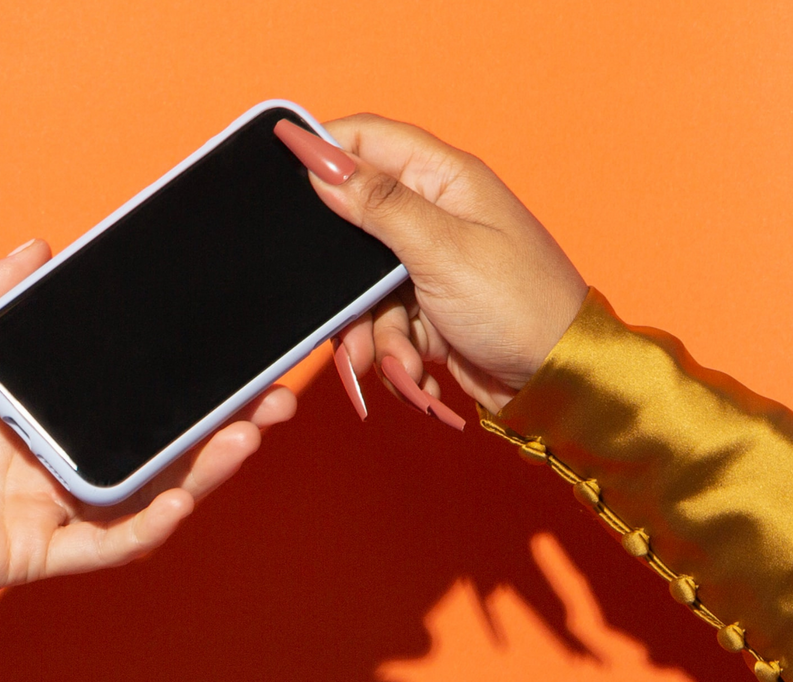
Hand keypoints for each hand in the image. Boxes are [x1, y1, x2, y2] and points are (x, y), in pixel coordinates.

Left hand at [0, 240, 295, 677]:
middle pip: (155, 435)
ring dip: (208, 463)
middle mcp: (55, 452)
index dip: (175, 364)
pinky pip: (113, 542)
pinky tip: (190, 494)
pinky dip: (155, 523)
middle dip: (219, 414)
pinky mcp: (43, 552)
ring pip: (151, 487)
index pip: (122, 381)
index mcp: (33, 403)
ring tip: (253, 429)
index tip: (223, 335)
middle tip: (272, 389)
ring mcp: (54, 504)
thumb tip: (40, 248)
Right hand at [301, 114, 587, 413]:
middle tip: (345, 312)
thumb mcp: (442, 250)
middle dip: (345, 281)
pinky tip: (414, 370)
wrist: (557, 383)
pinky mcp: (424, 305)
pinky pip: (379, 321)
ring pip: (360, 286)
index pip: (367, 140)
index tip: (282, 182)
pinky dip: (390, 351)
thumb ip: (378, 204)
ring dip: (371, 330)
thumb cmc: (521, 308)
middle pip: (352, 224)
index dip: (321, 152)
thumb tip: (320, 161)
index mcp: (444, 179)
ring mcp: (427, 262)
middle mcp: (433, 213)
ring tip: (397, 361)